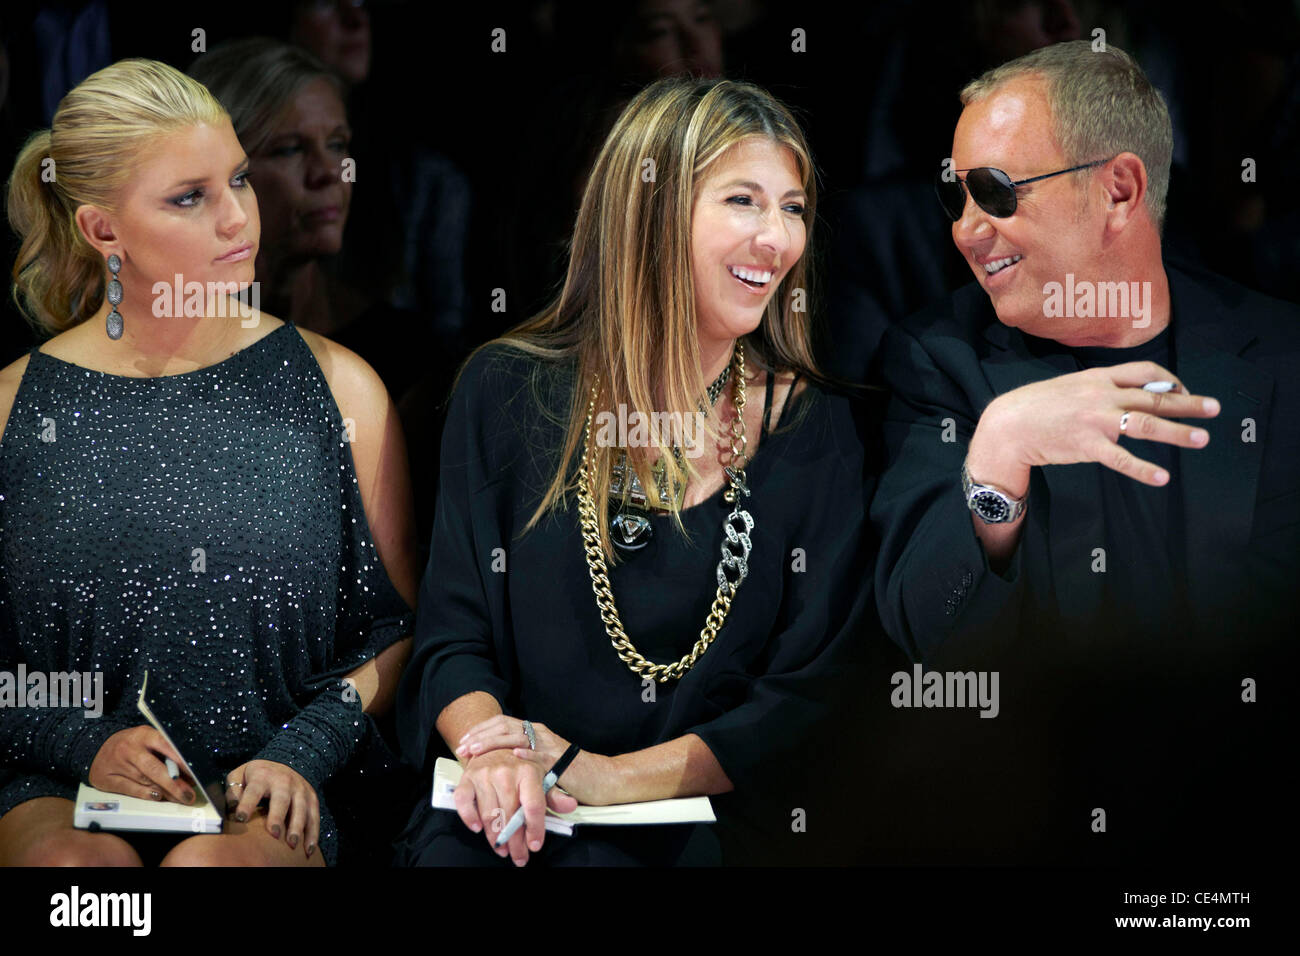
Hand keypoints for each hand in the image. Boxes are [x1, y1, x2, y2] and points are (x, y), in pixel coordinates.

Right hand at [89, 726, 195, 804]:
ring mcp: (117, 764)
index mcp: (144, 735)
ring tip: (180, 798)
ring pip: (145, 781)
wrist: (96, 747)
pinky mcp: (107, 779)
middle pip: (155, 768)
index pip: (166, 746)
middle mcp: (130, 749)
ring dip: (166, 792)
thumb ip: (165, 751)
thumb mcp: (148, 740)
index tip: (195, 774)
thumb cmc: (131, 745)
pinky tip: (158, 797)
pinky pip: (130, 789)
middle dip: (175, 784)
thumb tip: (188, 772)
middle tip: (189, 795)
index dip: (181, 762)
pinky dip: (146, 795)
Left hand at [224, 759, 318, 857]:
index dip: (247, 804)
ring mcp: (300, 789)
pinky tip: (309, 848)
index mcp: (263, 776)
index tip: (241, 818)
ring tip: (292, 844)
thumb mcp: (240, 775)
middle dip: (278, 816)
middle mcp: (284, 781)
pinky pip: (314, 816)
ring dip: (297, 826)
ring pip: (301, 808)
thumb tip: (232, 806)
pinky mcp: (311, 798)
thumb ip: (233, 789)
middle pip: (281, 799)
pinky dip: (313, 832)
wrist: (284, 762)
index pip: (253, 791)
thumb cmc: (257, 776)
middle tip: (274, 834)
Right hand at [455, 749, 577, 865]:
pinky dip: (469, 818)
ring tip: (502, 849)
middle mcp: (506, 772)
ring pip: (490, 814)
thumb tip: (570, 806)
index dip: (534, 829)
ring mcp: (484, 775)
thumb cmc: (518, 767)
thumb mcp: (540, 777)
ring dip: (495, 837)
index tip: (534, 846)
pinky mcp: (467, 779)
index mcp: (528, 772)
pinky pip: (464, 802)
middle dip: (515, 841)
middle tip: (519, 856)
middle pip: (511, 815)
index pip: (533, 806)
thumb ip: (554, 795)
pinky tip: (477, 829)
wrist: (492, 746)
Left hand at [456, 716, 613, 803]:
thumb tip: (494, 762)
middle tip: (463, 746)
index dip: (480, 730)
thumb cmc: (568, 773)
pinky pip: (540, 754)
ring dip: (493, 742)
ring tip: (475, 750)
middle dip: (480, 736)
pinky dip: (526, 753)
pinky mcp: (558, 760)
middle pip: (504, 726)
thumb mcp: (539, 761)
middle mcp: (539, 733)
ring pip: (516, 737)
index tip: (463, 740)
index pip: (501, 723)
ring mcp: (549, 745)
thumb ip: (522, 757)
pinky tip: (513, 755)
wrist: (599, 778)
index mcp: (534, 731)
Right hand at [971, 360, 1219, 490]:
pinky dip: (1143, 469)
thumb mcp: (1071, 386)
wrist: (1008, 425)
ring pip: (1146, 424)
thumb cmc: (1037, 406)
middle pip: (1154, 397)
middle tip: (1215, 409)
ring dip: (1178, 432)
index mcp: (1098, 378)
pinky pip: (1121, 458)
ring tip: (1202, 438)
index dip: (1170, 379)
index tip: (1183, 390)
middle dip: (1188, 403)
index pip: (1145, 372)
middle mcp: (1102, 395)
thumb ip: (1100, 389)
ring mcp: (1096, 420)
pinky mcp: (1087, 445)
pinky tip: (1161, 477)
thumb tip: (1128, 396)